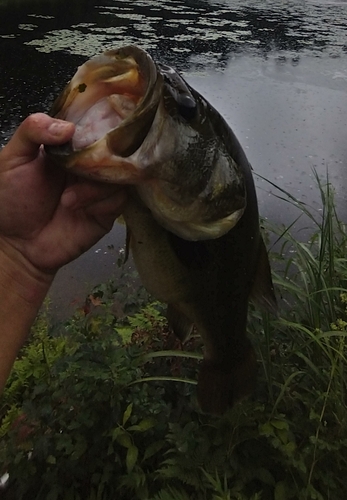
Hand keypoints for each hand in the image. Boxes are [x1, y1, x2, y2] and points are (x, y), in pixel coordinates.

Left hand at [0, 113, 126, 275]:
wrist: (17, 244)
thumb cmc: (11, 200)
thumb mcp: (13, 158)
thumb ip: (33, 131)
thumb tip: (69, 127)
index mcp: (68, 149)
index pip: (94, 129)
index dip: (96, 129)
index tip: (88, 136)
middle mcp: (87, 167)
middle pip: (113, 151)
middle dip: (98, 160)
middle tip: (76, 171)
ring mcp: (99, 189)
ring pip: (119, 175)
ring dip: (95, 187)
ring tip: (68, 200)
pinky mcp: (107, 212)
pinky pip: (119, 199)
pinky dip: (101, 202)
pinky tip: (79, 209)